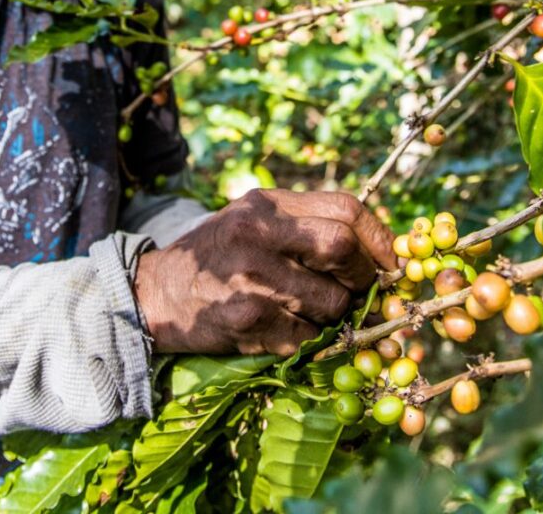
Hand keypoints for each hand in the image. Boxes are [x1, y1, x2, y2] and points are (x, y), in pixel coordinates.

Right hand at [131, 188, 395, 356]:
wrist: (154, 293)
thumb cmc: (216, 254)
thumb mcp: (253, 218)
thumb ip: (306, 222)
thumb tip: (375, 247)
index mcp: (266, 204)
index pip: (345, 208)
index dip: (378, 238)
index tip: (389, 261)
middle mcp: (258, 235)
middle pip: (342, 247)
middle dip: (363, 275)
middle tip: (358, 289)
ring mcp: (252, 280)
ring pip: (331, 301)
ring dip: (335, 313)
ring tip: (313, 308)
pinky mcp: (247, 322)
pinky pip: (306, 336)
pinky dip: (308, 338)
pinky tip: (285, 328)